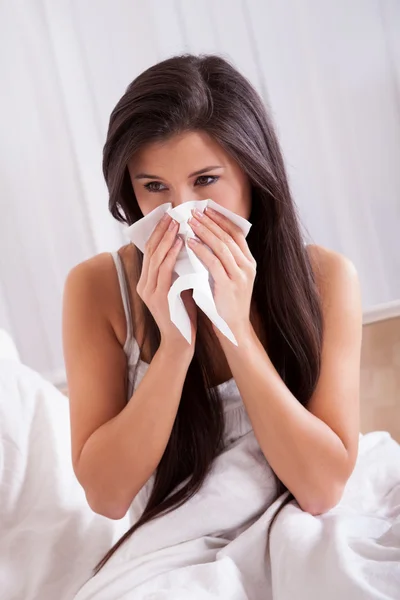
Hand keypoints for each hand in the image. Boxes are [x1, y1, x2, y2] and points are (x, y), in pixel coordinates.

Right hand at [136, 213, 196, 355]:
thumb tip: (188, 246)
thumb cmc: (184, 315)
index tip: (170, 216)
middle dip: (162, 229)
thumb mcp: (179, 288)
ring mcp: (149, 291)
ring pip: (155, 257)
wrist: (181, 343)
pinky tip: (180, 243)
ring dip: (167, 237)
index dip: (159, 232)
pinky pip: (164, 270)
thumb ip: (178, 270)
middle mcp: (144, 284)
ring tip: (177, 222)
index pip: (151, 250)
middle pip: (150, 250)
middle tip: (173, 213)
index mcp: (147, 281)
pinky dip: (171, 254)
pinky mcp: (158, 298)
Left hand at [187, 206, 256, 341]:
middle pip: (228, 236)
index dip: (221, 219)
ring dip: (204, 232)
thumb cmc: (226, 303)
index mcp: (249, 263)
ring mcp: (240, 276)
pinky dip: (201, 251)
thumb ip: (223, 260)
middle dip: (210, 222)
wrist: (233, 329)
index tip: (206, 209)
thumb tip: (206, 238)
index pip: (236, 233)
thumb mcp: (229, 278)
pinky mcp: (229, 286)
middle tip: (194, 211)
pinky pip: (214, 263)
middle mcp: (248, 267)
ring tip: (190, 222)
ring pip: (221, 247)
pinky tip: (190, 243)